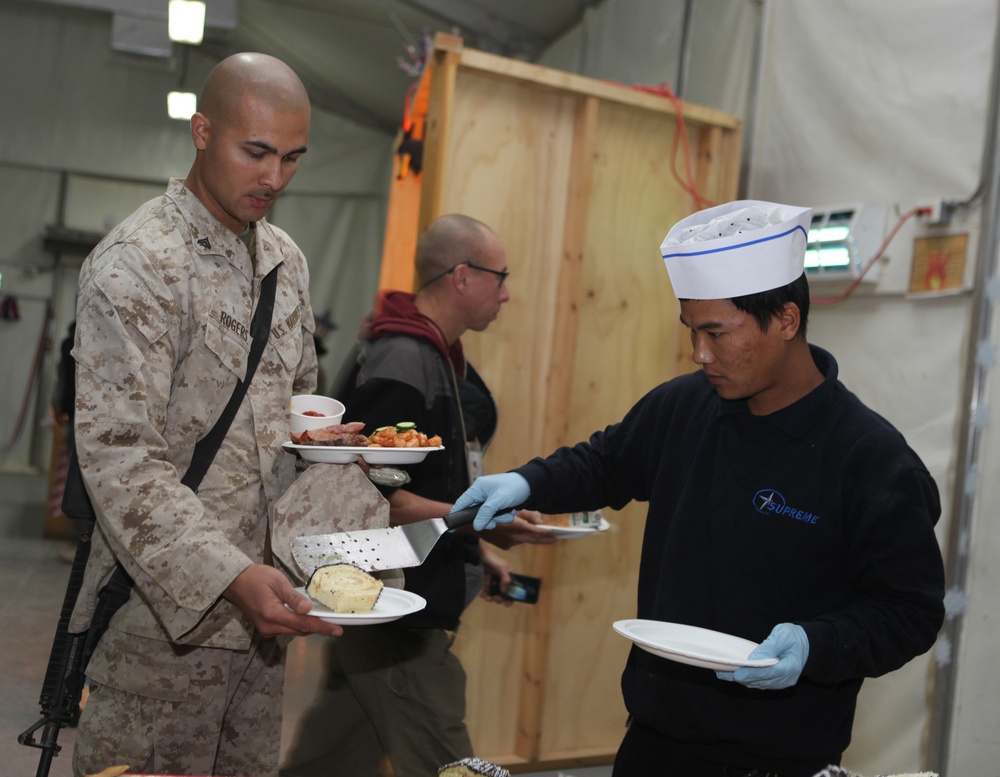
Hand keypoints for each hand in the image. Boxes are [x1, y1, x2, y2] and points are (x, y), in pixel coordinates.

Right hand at [223, 563, 342, 637]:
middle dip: (318, 628)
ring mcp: (266, 629)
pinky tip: (306, 617)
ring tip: (323, 619)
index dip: (322, 627)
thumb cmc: (257, 577)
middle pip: (300, 630)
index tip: (337, 631)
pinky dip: (298, 624)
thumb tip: (308, 609)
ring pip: (293, 631)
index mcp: (272, 614)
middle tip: (335, 624)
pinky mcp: (265, 628)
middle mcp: (269, 627)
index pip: (303, 624)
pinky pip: (286, 629)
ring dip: (308, 626)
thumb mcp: (278, 582)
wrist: (236, 581)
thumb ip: (293, 597)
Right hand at [452, 473, 530, 530]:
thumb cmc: (514, 487)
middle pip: (475, 513)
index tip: (452, 526)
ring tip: (507, 512)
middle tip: (493, 522)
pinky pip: (496, 516)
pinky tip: (511, 511)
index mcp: (478, 488)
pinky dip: (503, 516)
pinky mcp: (498, 504)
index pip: (462, 502)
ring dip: (497, 518)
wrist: (532, 486)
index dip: (457, 513)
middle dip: (486, 519)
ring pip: (487, 516)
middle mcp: (482, 493)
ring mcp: (490, 499)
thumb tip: (477, 526)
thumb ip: (486, 513)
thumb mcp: (499, 500)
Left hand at [478, 542, 513, 606]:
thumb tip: (505, 592)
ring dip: (491, 597)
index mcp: (510, 576)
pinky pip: (488, 588)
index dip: (511, 597)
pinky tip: (482, 596)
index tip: (506, 604)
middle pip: (504, 592)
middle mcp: (504, 578)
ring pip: (495, 591)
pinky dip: (486, 593)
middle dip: (499, 598)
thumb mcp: (502, 568)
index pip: (513, 589)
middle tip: (495, 599)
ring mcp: (495, 579)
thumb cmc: (493, 560)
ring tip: (487, 598)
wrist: (481, 554)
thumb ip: (505, 579)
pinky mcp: (488, 579)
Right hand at [481, 510, 557, 548]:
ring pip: (526, 540)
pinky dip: (526, 538)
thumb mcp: (509, 507)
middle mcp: (511, 537)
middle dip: (545, 539)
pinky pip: (519, 541)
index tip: (555, 534)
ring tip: (549, 538)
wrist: (469, 524)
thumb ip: (526, 514)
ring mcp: (507, 543)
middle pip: (532, 539)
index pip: (533, 532)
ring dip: (537, 539)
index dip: (544, 533)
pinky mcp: (504, 545)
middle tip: (556, 538)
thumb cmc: (489, 508)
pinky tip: (532, 536)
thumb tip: (539, 520)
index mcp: (512, 527)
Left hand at [716, 623, 808, 689]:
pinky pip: (759, 683)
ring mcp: (780, 682)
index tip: (737, 674)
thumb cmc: (794, 637)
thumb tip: (754, 658)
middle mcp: (786, 679)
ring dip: (741, 679)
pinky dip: (746, 679)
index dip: (751, 674)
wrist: (806, 645)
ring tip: (723, 673)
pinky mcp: (775, 682)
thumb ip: (770, 646)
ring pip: (758, 684)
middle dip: (741, 677)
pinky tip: (733, 674)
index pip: (768, 673)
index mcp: (790, 667)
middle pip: (761, 681)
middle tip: (722, 672)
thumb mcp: (784, 635)